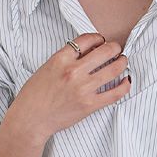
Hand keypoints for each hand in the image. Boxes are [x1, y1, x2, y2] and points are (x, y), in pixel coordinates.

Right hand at [11, 33, 130, 141]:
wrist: (31, 119)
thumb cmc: (35, 94)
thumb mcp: (47, 67)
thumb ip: (66, 58)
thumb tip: (88, 50)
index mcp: (60, 59)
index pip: (87, 39)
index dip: (98, 38)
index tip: (101, 41)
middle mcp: (73, 71)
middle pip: (105, 51)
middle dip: (115, 47)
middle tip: (116, 49)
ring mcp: (83, 88)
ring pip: (114, 69)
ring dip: (122, 62)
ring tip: (123, 61)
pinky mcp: (90, 104)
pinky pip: (115, 93)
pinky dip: (125, 85)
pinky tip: (126, 80)